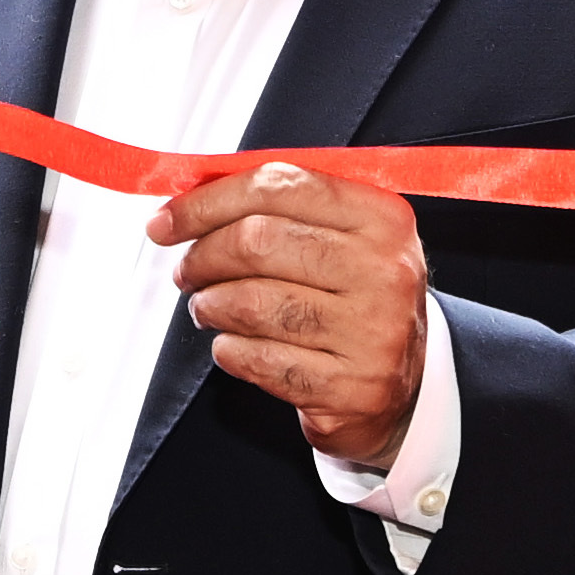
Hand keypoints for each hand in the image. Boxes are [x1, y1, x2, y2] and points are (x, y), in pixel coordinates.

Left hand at [150, 161, 426, 463]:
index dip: (207, 202)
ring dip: (211, 305)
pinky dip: (230, 351)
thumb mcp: (341, 240)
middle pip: (258, 242)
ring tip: (209, 308)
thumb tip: (188, 195)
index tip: (165, 222)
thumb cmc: (355, 300)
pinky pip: (260, 359)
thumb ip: (278, 208)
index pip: (278, 187)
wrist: (409, 385)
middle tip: (187, 271)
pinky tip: (235, 346)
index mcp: (381, 218)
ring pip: (253, 303)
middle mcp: (384, 271)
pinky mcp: (351, 387)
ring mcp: (372, 332)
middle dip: (203, 256)